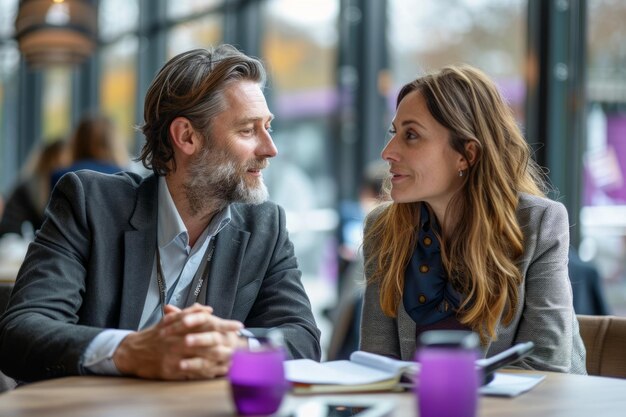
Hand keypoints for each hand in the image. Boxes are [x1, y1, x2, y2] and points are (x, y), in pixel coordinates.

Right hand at [113, 303, 242, 379]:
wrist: (133, 352)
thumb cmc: (155, 335)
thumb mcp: (170, 319)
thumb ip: (190, 312)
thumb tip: (208, 309)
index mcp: (179, 326)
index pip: (206, 322)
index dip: (224, 324)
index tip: (239, 325)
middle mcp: (178, 340)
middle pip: (207, 341)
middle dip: (227, 343)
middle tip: (242, 344)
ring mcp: (174, 356)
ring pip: (202, 358)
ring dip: (220, 359)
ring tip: (235, 358)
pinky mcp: (171, 370)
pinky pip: (192, 372)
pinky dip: (207, 372)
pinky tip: (218, 371)